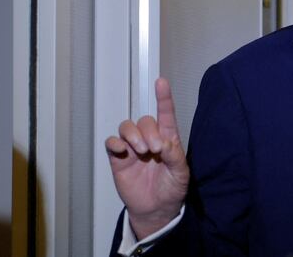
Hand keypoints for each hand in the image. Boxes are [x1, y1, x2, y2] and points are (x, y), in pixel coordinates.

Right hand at [105, 78, 189, 239]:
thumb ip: (175, 156)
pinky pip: (112, 142)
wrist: (156, 210)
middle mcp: (150, 139)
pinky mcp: (119, 158)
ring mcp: (133, 148)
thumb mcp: (181, 174)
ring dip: (133, 134)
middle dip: (149, 131)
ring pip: (127, 126)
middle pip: (144, 120)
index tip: (161, 82)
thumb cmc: (171, 189)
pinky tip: (122, 150)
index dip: (163, 98)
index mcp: (168, 139)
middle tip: (154, 149)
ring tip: (141, 150)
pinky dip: (115, 142)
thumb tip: (164, 143)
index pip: (166, 114)